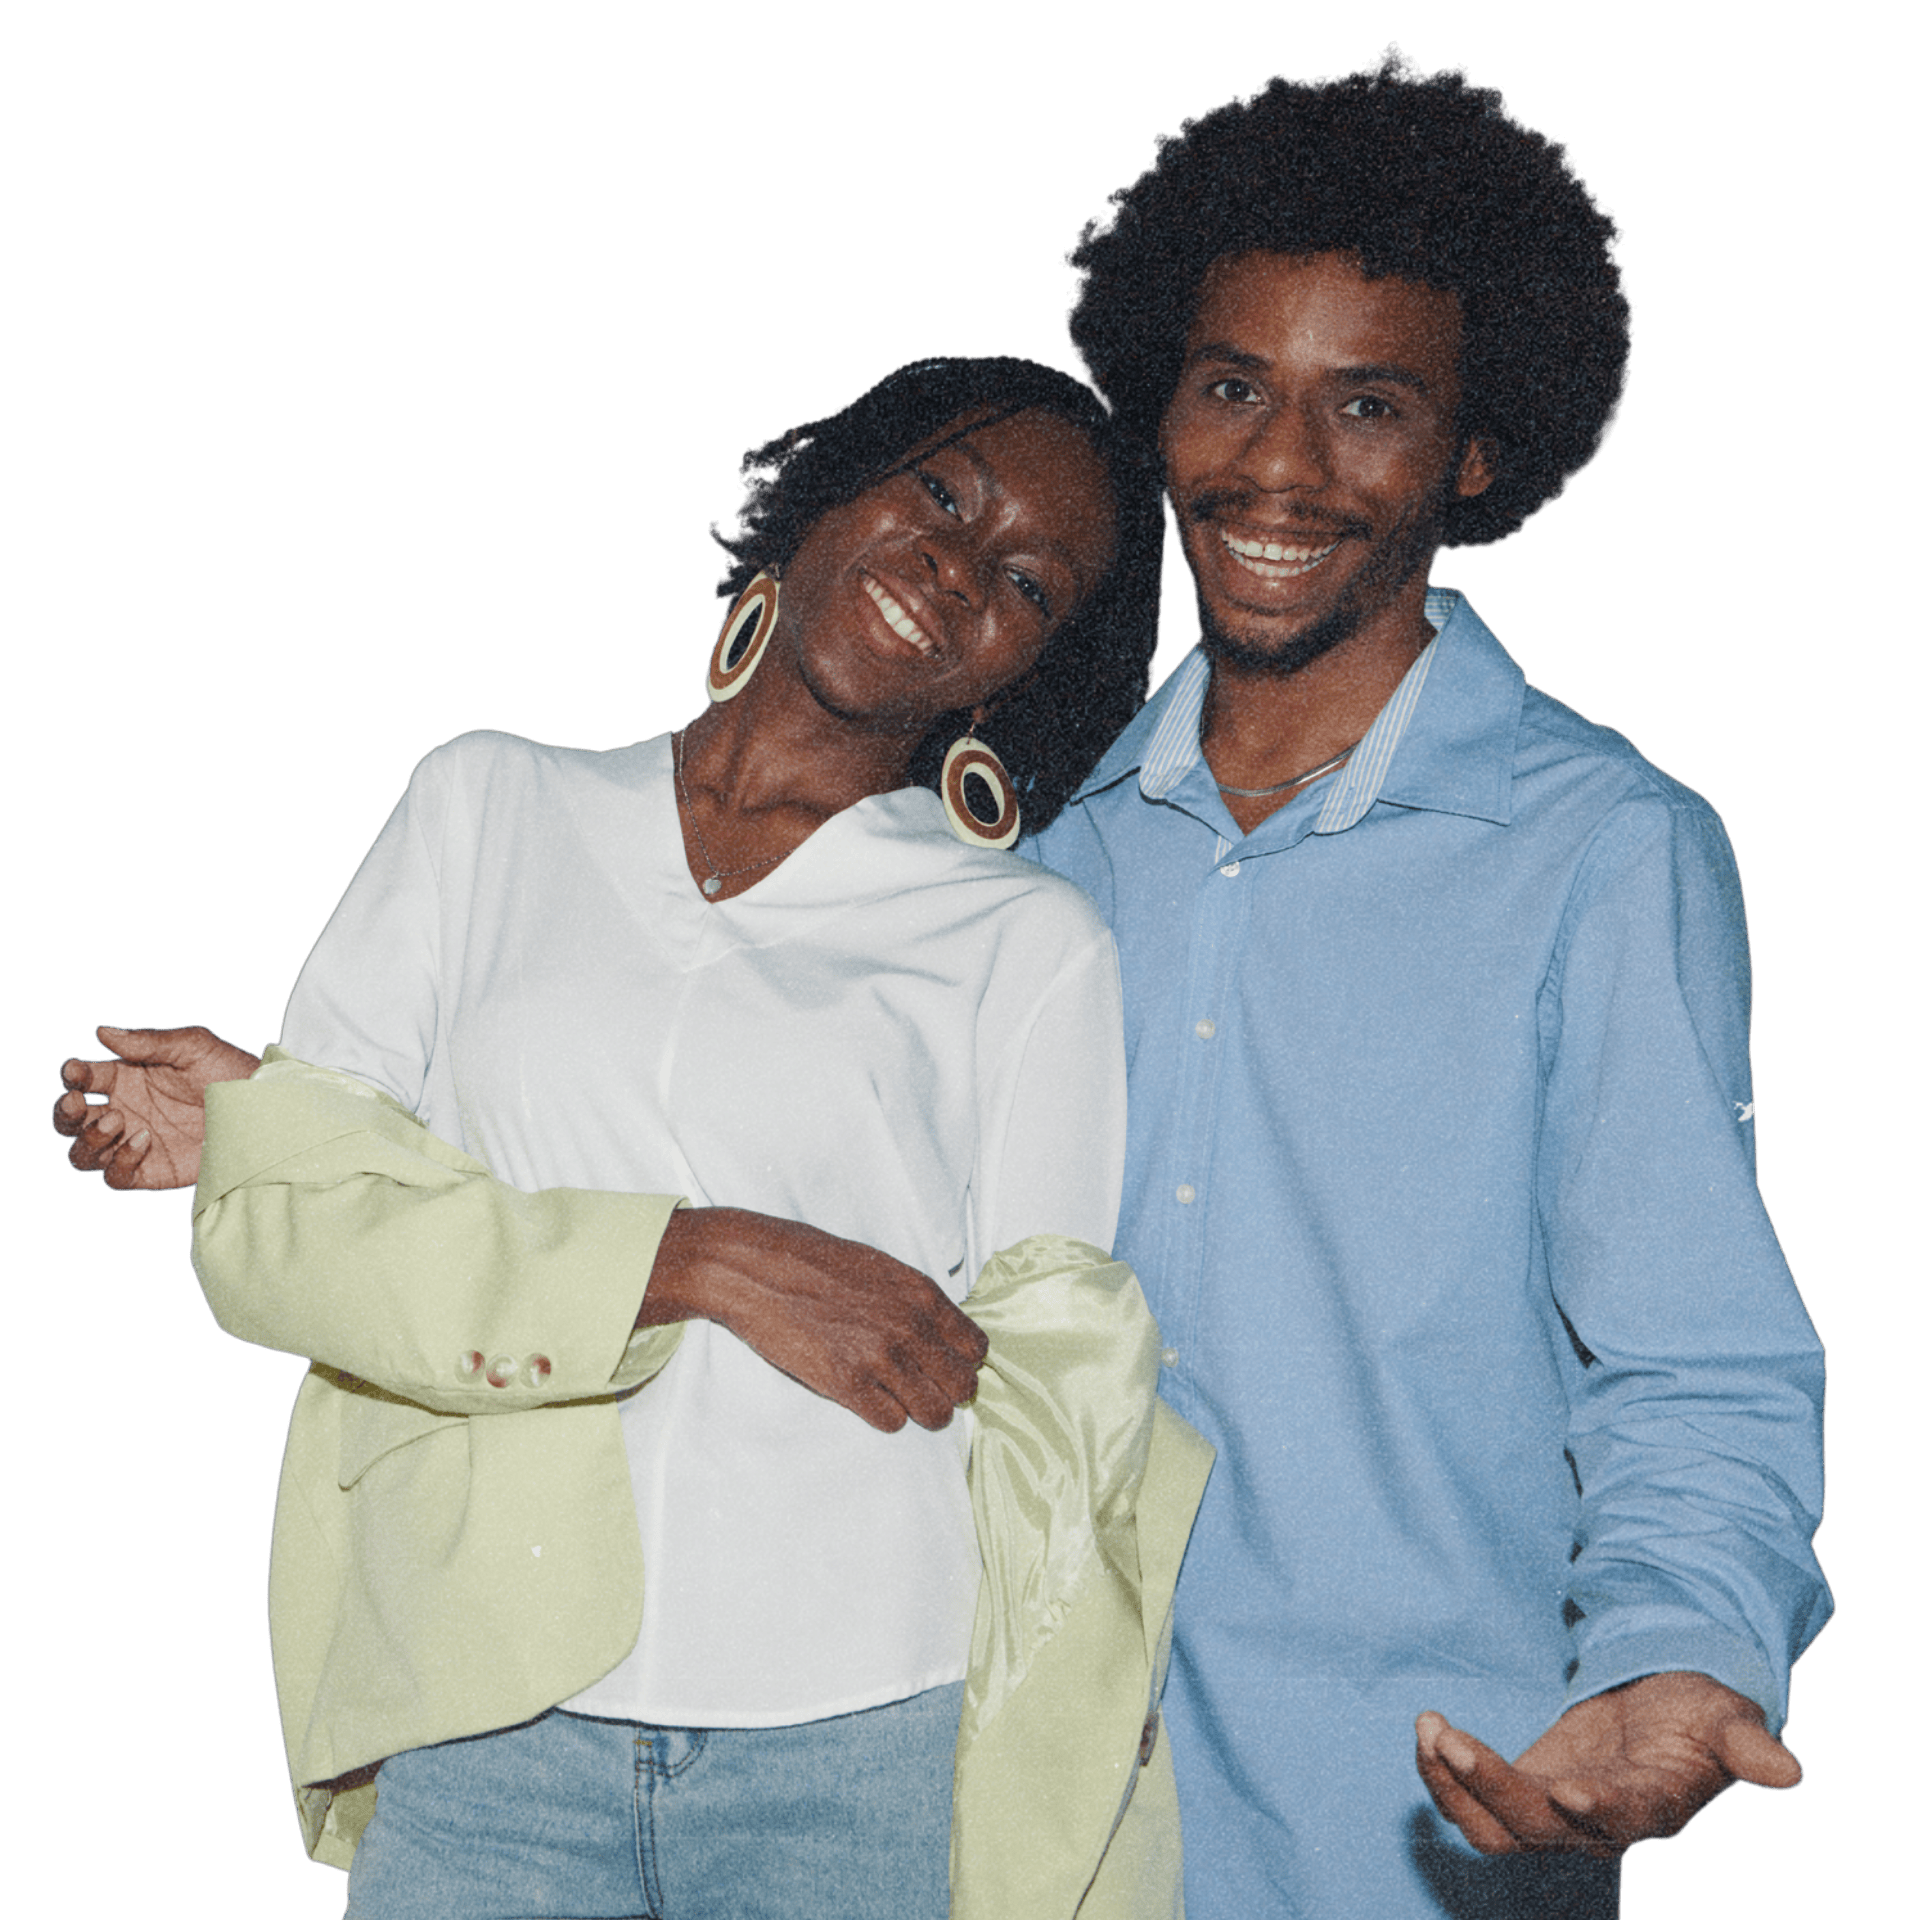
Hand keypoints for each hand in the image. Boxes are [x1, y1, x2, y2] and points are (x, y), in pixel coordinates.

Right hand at [53, 1025, 261, 1189]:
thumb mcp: (192, 1047)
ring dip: (88, 1139)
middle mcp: (124, 1111)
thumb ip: (148, 1042)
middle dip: (65, 1113)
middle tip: (76, 1103)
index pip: (83, 1080)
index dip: (73, 1076)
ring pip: (85, 1153)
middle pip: (71, 1122)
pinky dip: (119, 1162)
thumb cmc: (230, 1071)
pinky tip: (142, 1141)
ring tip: (116, 1121)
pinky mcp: (152, 1171)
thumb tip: (103, 1032)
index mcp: (126, 1078)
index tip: (76, 1071)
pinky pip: (116, 1176)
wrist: (263, 1107)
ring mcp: (134, 1143)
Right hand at [643, 1208, 988, 1433]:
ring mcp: (880, 1357)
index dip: (962, 1362)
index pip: (975, 1348)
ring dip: (921, 1412)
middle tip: (925, 1389)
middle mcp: (910, 1327)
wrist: (758, 1268)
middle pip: (962, 1386)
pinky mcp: (846, 1383)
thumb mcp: (882, 1269)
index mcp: (922, 1295)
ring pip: (934, 1413)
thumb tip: (942, 1335)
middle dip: (947, 1392)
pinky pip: (891, 1422)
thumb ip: (916, 1302)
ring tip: (900, 1401)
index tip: (944, 1366)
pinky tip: (868, 1398)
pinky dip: (884, 1416)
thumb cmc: (817, 1263)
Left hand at [1415, 1671, 1802, 1857]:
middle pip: (1537, 1828)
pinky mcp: (1525, 1792)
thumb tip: (1790, 1771)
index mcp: (1655, 1806)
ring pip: (1496, 1829)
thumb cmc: (1702, 1715)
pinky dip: (1444, 1774)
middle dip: (1491, 1787)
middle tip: (1449, 1737)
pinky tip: (1427, 1732)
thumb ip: (1746, 1743)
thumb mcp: (1728, 1718)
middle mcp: (1599, 1823)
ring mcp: (1555, 1813)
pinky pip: (1476, 1804)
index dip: (1597, 1811)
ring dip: (1453, 1786)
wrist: (1665, 1713)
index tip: (1569, 1790)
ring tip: (1429, 1728)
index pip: (1622, 1819)